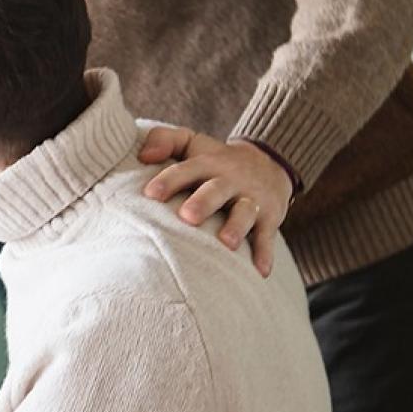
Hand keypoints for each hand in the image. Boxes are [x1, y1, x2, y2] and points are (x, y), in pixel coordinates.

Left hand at [138, 128, 292, 276]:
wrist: (269, 163)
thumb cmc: (215, 161)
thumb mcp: (192, 143)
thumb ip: (165, 140)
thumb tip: (143, 156)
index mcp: (207, 163)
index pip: (187, 169)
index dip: (170, 180)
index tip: (151, 194)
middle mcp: (230, 180)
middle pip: (217, 189)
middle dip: (203, 202)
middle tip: (187, 217)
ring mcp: (251, 199)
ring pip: (245, 212)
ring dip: (236, 227)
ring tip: (227, 243)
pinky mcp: (269, 218)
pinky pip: (267, 236)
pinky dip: (264, 253)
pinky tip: (259, 271)